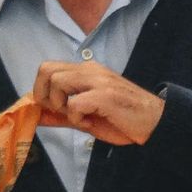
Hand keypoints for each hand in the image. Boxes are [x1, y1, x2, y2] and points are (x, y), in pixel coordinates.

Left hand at [31, 61, 163, 145]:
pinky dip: (77, 118)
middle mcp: (90, 70)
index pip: (48, 69)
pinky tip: (91, 122)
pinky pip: (74, 103)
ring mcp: (98, 81)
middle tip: (61, 112)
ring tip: (79, 117)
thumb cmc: (122, 120)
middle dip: (45, 95)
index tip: (53, 110)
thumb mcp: (86, 117)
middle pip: (46, 70)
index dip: (41, 91)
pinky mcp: (105, 95)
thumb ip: (60, 114)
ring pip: (57, 82)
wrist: (155, 123)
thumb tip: (35, 115)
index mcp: (86, 71)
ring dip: (61, 106)